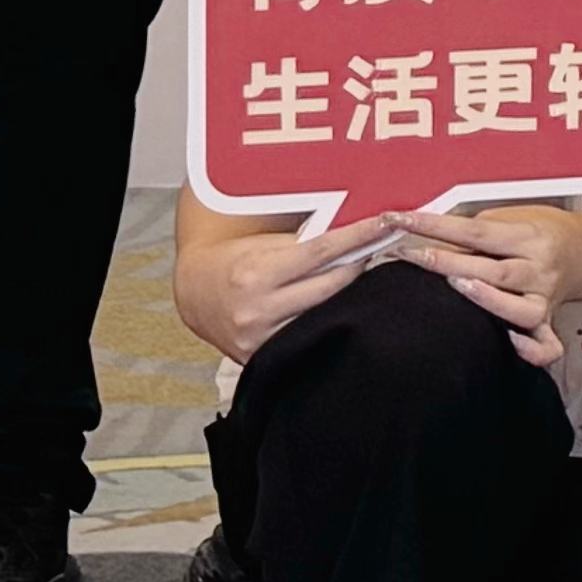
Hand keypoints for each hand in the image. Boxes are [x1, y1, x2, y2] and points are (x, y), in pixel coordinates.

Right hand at [172, 211, 391, 368]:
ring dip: (350, 297)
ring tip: (368, 278)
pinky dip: (328, 322)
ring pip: (324, 316)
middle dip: (360, 265)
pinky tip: (344, 309)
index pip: (321, 252)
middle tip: (381, 248)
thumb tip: (356, 237)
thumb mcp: (264, 244)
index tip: (385, 223)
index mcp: (256, 274)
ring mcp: (260, 339)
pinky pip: (307, 338)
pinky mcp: (261, 358)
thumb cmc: (235, 260)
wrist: (196, 294)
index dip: (358, 236)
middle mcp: (257, 310)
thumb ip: (305, 245)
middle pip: (330, 287)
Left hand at [400, 203, 581, 370]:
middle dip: (447, 262)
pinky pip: (545, 346)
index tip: (404, 221)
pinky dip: (529, 349)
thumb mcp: (519, 214)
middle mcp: (538, 268)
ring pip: (516, 307)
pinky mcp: (547, 322)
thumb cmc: (548, 232)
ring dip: (484, 298)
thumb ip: (481, 226)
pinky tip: (509, 341)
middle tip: (410, 255)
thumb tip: (435, 239)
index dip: (436, 226)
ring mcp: (543, 298)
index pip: (476, 229)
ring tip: (455, 287)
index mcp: (530, 236)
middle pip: (492, 268)